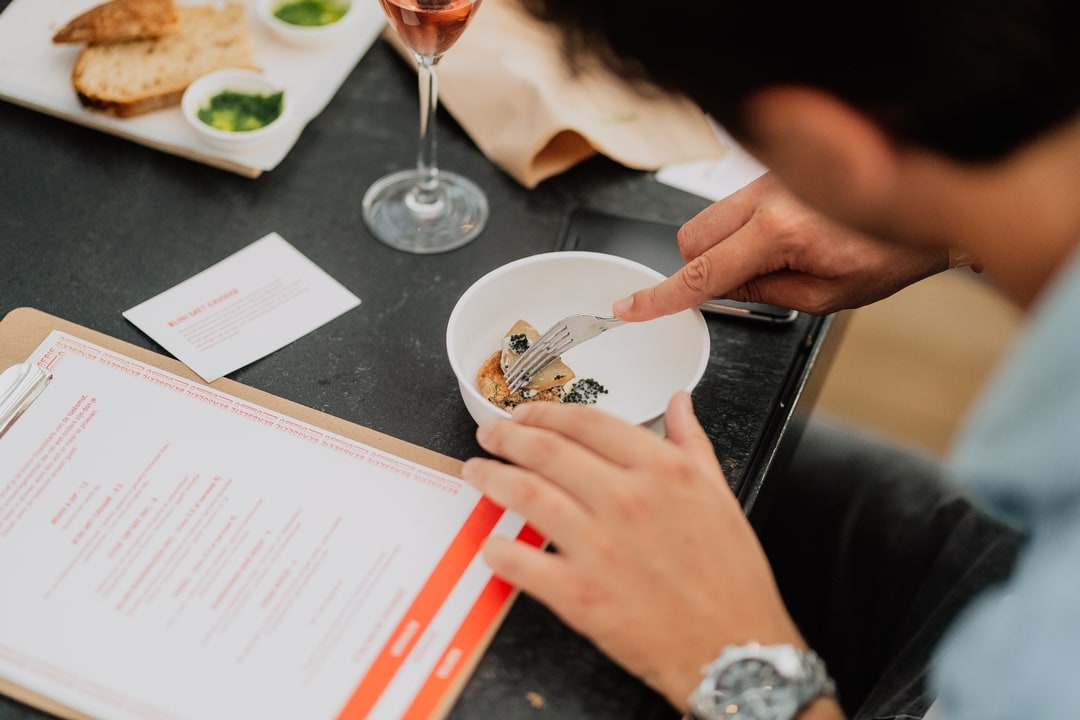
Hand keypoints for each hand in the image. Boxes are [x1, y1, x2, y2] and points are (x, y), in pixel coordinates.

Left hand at [461, 393, 803, 709]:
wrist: (731, 647)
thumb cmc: (729, 578)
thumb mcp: (720, 495)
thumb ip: (692, 443)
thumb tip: (678, 404)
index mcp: (662, 471)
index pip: (588, 422)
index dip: (547, 412)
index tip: (526, 414)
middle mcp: (626, 500)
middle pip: (547, 450)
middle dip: (507, 437)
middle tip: (490, 436)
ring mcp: (599, 546)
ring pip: (526, 494)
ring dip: (492, 479)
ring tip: (477, 473)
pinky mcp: (580, 592)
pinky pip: (521, 562)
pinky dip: (497, 550)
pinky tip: (490, 543)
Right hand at [613, 173, 947, 320]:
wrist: (930, 202)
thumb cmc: (892, 250)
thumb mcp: (829, 296)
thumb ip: (768, 293)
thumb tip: (730, 287)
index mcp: (781, 233)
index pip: (704, 273)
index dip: (661, 296)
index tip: (631, 307)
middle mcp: (769, 197)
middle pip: (691, 237)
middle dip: (701, 266)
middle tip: (745, 283)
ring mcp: (770, 178)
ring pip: (710, 219)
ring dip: (726, 246)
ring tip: (780, 257)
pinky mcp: (776, 170)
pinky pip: (736, 204)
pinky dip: (747, 227)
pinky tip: (788, 236)